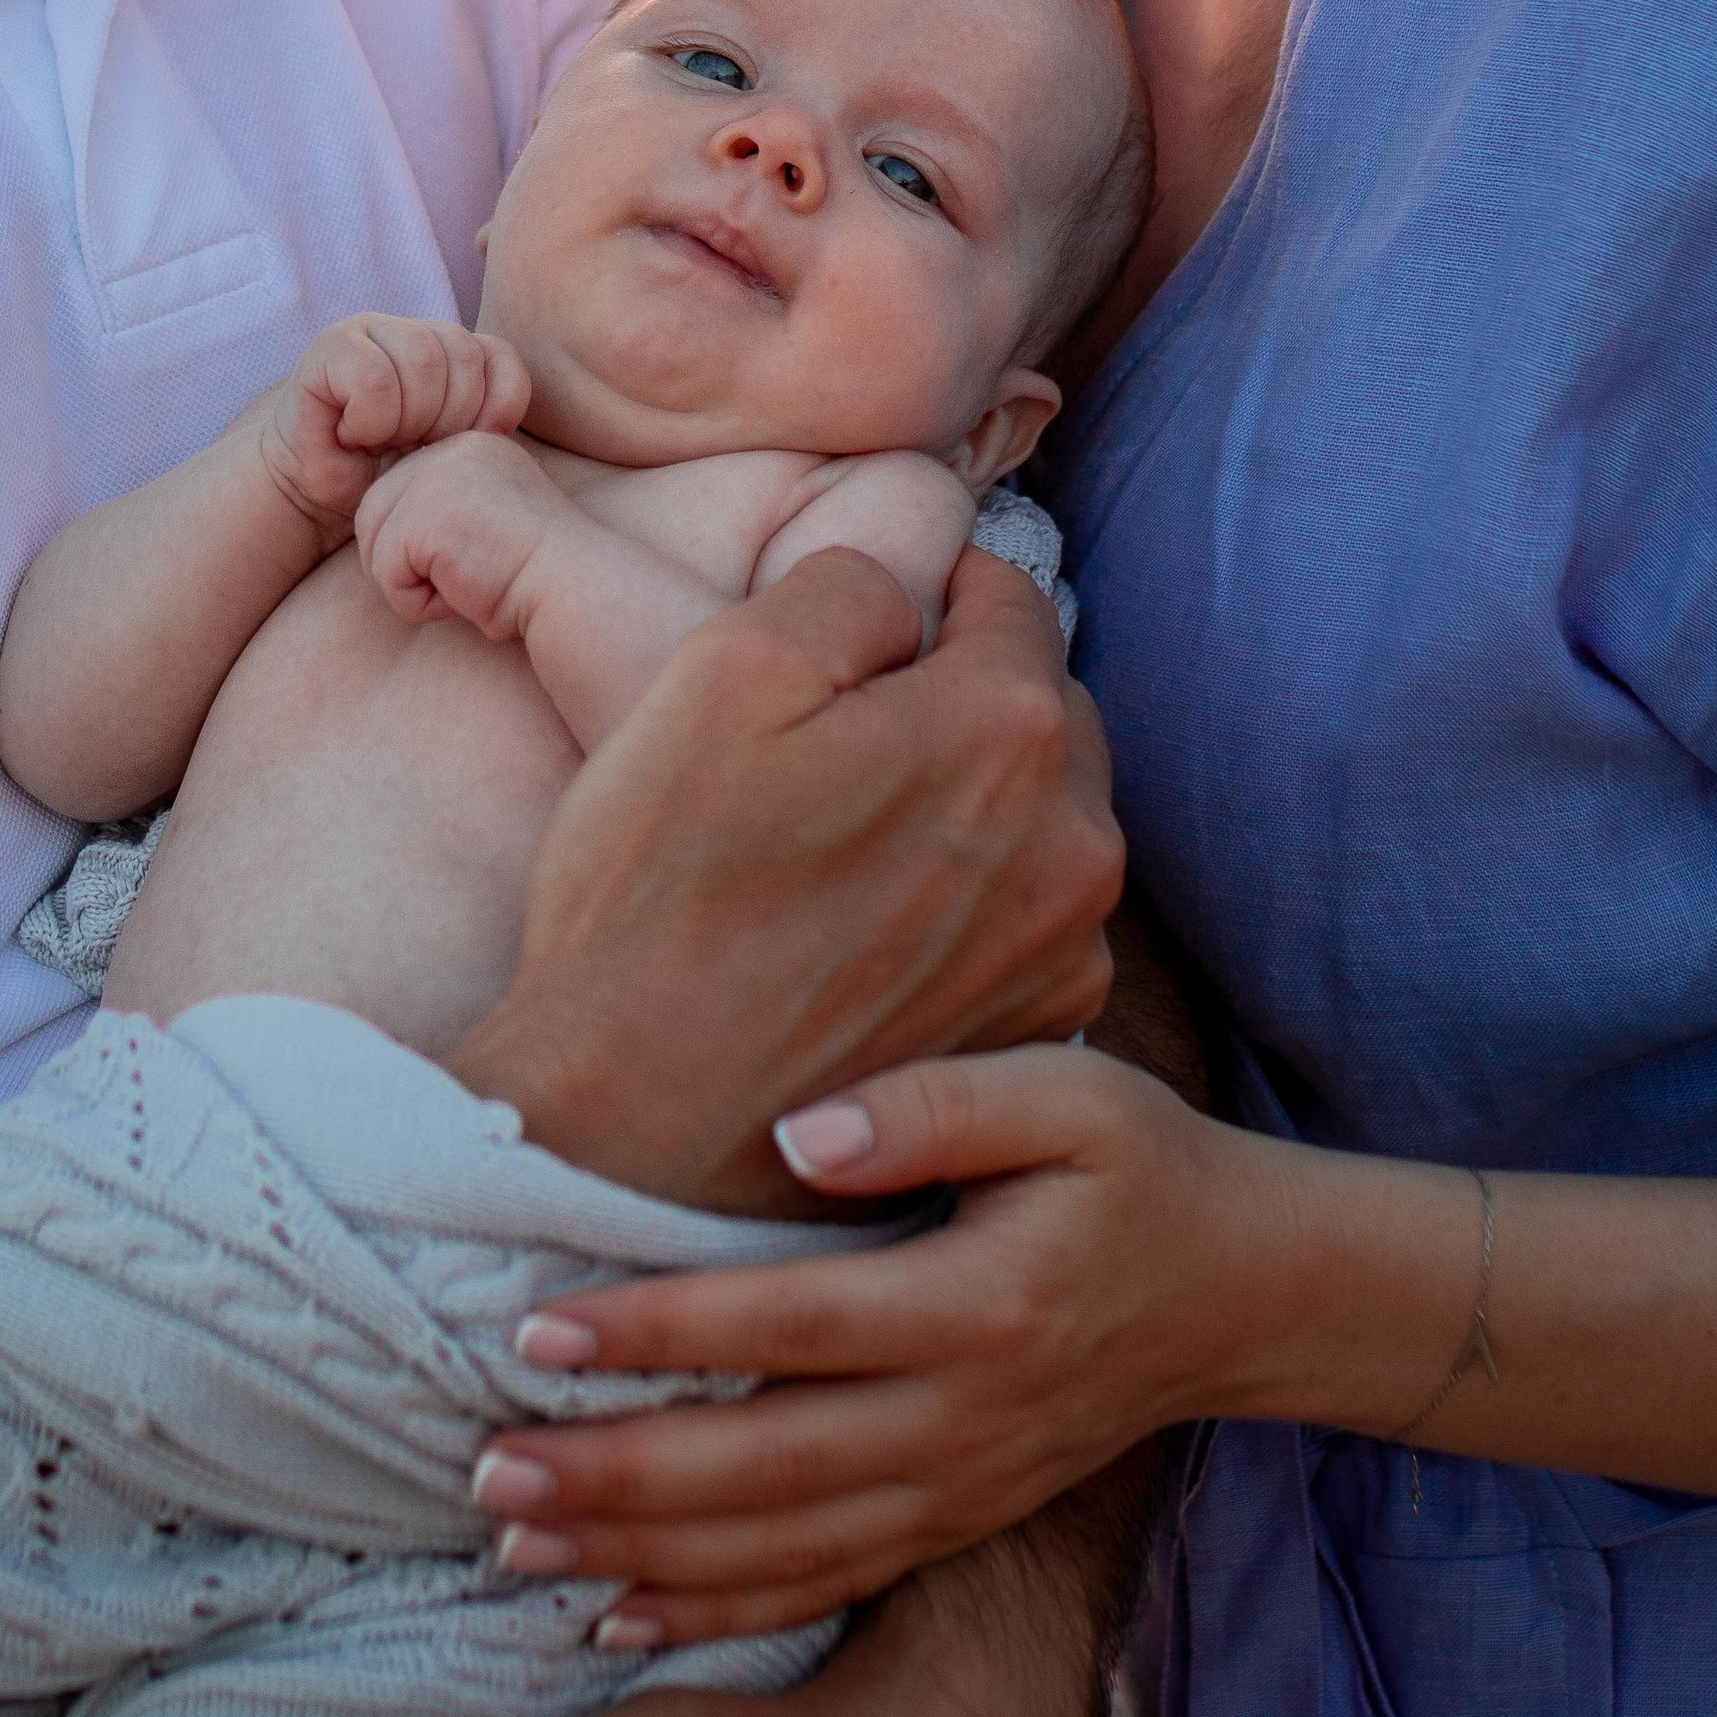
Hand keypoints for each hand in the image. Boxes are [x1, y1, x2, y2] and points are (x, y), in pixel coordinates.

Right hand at [253, 316, 528, 537]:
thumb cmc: (383, 473)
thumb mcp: (447, 453)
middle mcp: (414, 329)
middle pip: (464, 357)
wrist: (312, 488)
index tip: (458, 447)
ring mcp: (371, 328)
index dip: (492, 410)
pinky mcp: (331, 346)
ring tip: (384, 441)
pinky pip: (376, 378)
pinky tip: (354, 434)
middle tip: (413, 449)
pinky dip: (372, 420)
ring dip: (408, 420)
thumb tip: (501, 426)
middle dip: (447, 420)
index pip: (501, 358)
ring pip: (423, 362)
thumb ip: (482, 424)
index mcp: (451, 348)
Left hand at [354, 427, 559, 634]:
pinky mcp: (426, 516)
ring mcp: (437, 477)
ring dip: (409, 584)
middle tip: (458, 583)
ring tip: (465, 587)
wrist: (578, 590)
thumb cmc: (539, 576)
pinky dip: (416, 603)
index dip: (418, 544)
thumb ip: (446, 510)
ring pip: (374, 543)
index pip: (400, 491)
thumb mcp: (488, 523)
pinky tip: (463, 596)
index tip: (471, 563)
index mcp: (471, 446)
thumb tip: (383, 533)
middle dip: (401, 562)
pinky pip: (386, 572)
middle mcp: (451, 450)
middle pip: (373, 511)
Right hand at [446, 541, 1123, 1217]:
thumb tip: (907, 586)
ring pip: (1040, 817)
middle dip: (956, 701)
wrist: (641, 1133)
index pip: (1008, 596)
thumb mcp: (724, 669)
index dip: (923, 597)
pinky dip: (969, 906)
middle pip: (1038, 708)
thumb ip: (846, 583)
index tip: (851, 640)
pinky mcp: (1039, 1034)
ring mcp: (1067, 951)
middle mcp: (1075, 840)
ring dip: (969, 806)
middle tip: (836, 745)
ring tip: (846, 847)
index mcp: (1007, 727)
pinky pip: (1027, 920)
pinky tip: (869, 932)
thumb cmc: (665, 895)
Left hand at [471, 1044, 1268, 1639]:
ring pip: (779, 1546)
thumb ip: (935, 1102)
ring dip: (641, 1554)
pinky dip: (717, 1612)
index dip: (662, 1331)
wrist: (1244, 1294)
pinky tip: (617, 1614)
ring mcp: (955, 1486)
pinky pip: (822, 1584)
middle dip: (615, 1475)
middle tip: (484, 1464)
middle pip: (763, 1465)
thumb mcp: (1068, 1095)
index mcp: (978, 1305)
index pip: (790, 1325)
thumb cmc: (1140, 1169)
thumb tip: (796, 1131)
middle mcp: (960, 1418)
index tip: (539, 1327)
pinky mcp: (951, 1521)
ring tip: (513, 1541)